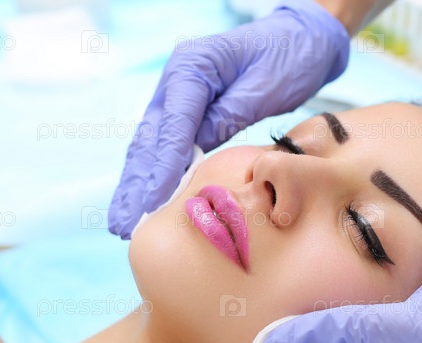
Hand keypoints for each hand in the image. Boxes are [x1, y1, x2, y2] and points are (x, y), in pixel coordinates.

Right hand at [108, 0, 349, 238]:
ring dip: (135, 186)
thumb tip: (194, 154)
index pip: (172, 126)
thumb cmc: (288, 58)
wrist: (300, 39)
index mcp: (192, 66)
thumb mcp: (264, 87)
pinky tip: (142, 204)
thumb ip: (228, 117)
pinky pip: (164, 148)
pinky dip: (153, 177)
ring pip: (149, 146)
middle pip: (149, 139)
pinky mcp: (185, 112)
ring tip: (122, 222)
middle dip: (136, 185)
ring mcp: (176, 96)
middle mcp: (175, 80)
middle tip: (123, 224)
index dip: (161, 169)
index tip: (152, 203)